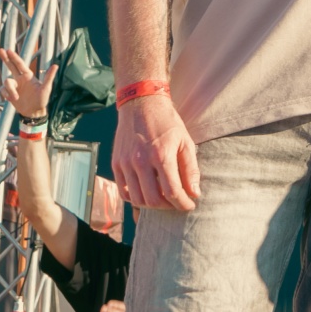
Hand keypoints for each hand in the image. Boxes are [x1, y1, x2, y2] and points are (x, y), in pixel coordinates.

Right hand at [0, 48, 52, 120]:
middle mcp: (20, 79)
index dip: (14, 57)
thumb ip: (49, 77)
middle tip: (0, 50)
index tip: (8, 50)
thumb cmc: (42, 100)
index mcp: (28, 76)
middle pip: (11, 66)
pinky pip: (3, 91)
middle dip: (5, 58)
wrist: (34, 112)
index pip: (20, 64)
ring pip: (6, 82)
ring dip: (10, 90)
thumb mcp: (46, 88)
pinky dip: (7, 95)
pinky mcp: (9, 93)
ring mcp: (14, 86)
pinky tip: (12, 99)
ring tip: (16, 98)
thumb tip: (55, 65)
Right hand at [114, 92, 202, 210]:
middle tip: (177, 203)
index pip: (172, 191)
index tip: (190, 206)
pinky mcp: (116, 164)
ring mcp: (125, 163)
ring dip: (152, 205)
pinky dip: (136, 198)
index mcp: (161, 155)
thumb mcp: (186, 142)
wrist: (141, 104)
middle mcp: (141, 161)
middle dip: (169, 207)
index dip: (183, 204)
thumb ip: (191, 169)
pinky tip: (147, 193)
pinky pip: (124, 191)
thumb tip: (194, 193)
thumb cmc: (167, 123)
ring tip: (164, 199)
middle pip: (153, 200)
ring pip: (137, 199)